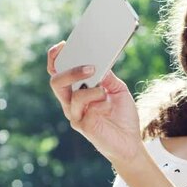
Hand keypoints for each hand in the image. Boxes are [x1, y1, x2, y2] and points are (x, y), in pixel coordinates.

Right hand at [47, 41, 142, 162]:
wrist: (130, 142)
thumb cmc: (123, 115)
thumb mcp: (117, 89)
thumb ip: (107, 76)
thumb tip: (98, 60)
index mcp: (78, 91)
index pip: (61, 72)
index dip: (57, 58)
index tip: (62, 45)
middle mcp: (72, 101)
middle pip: (56, 79)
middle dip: (64, 65)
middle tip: (82, 60)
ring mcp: (74, 113)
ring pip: (63, 90)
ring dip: (79, 76)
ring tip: (96, 74)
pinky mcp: (80, 123)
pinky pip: (78, 104)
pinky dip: (92, 94)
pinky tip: (105, 96)